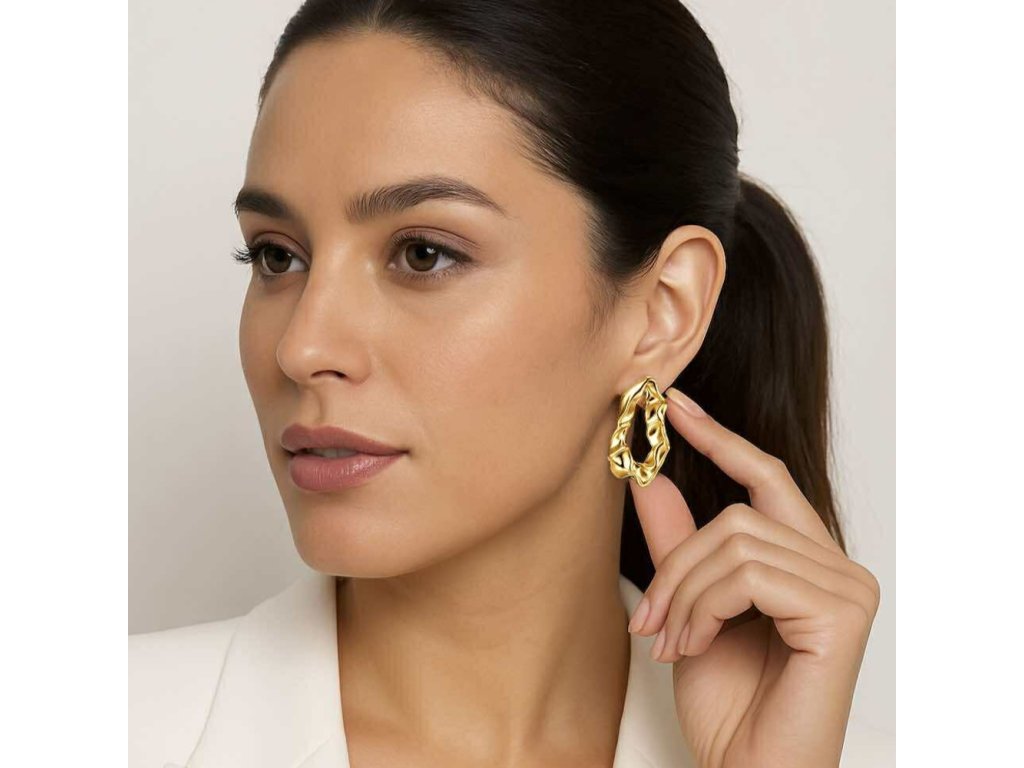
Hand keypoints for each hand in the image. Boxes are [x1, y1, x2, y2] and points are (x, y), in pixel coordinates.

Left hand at [626, 388, 880, 767]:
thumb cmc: (728, 702)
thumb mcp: (688, 606)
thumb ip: (676, 540)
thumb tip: (648, 474)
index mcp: (806, 559)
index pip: (765, 477)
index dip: (719, 437)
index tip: (673, 404)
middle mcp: (838, 565)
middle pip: (737, 512)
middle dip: (677, 563)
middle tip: (648, 618)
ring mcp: (848, 586)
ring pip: (736, 541)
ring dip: (685, 594)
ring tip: (672, 641)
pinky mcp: (844, 611)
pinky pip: (751, 573)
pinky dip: (705, 607)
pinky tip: (696, 646)